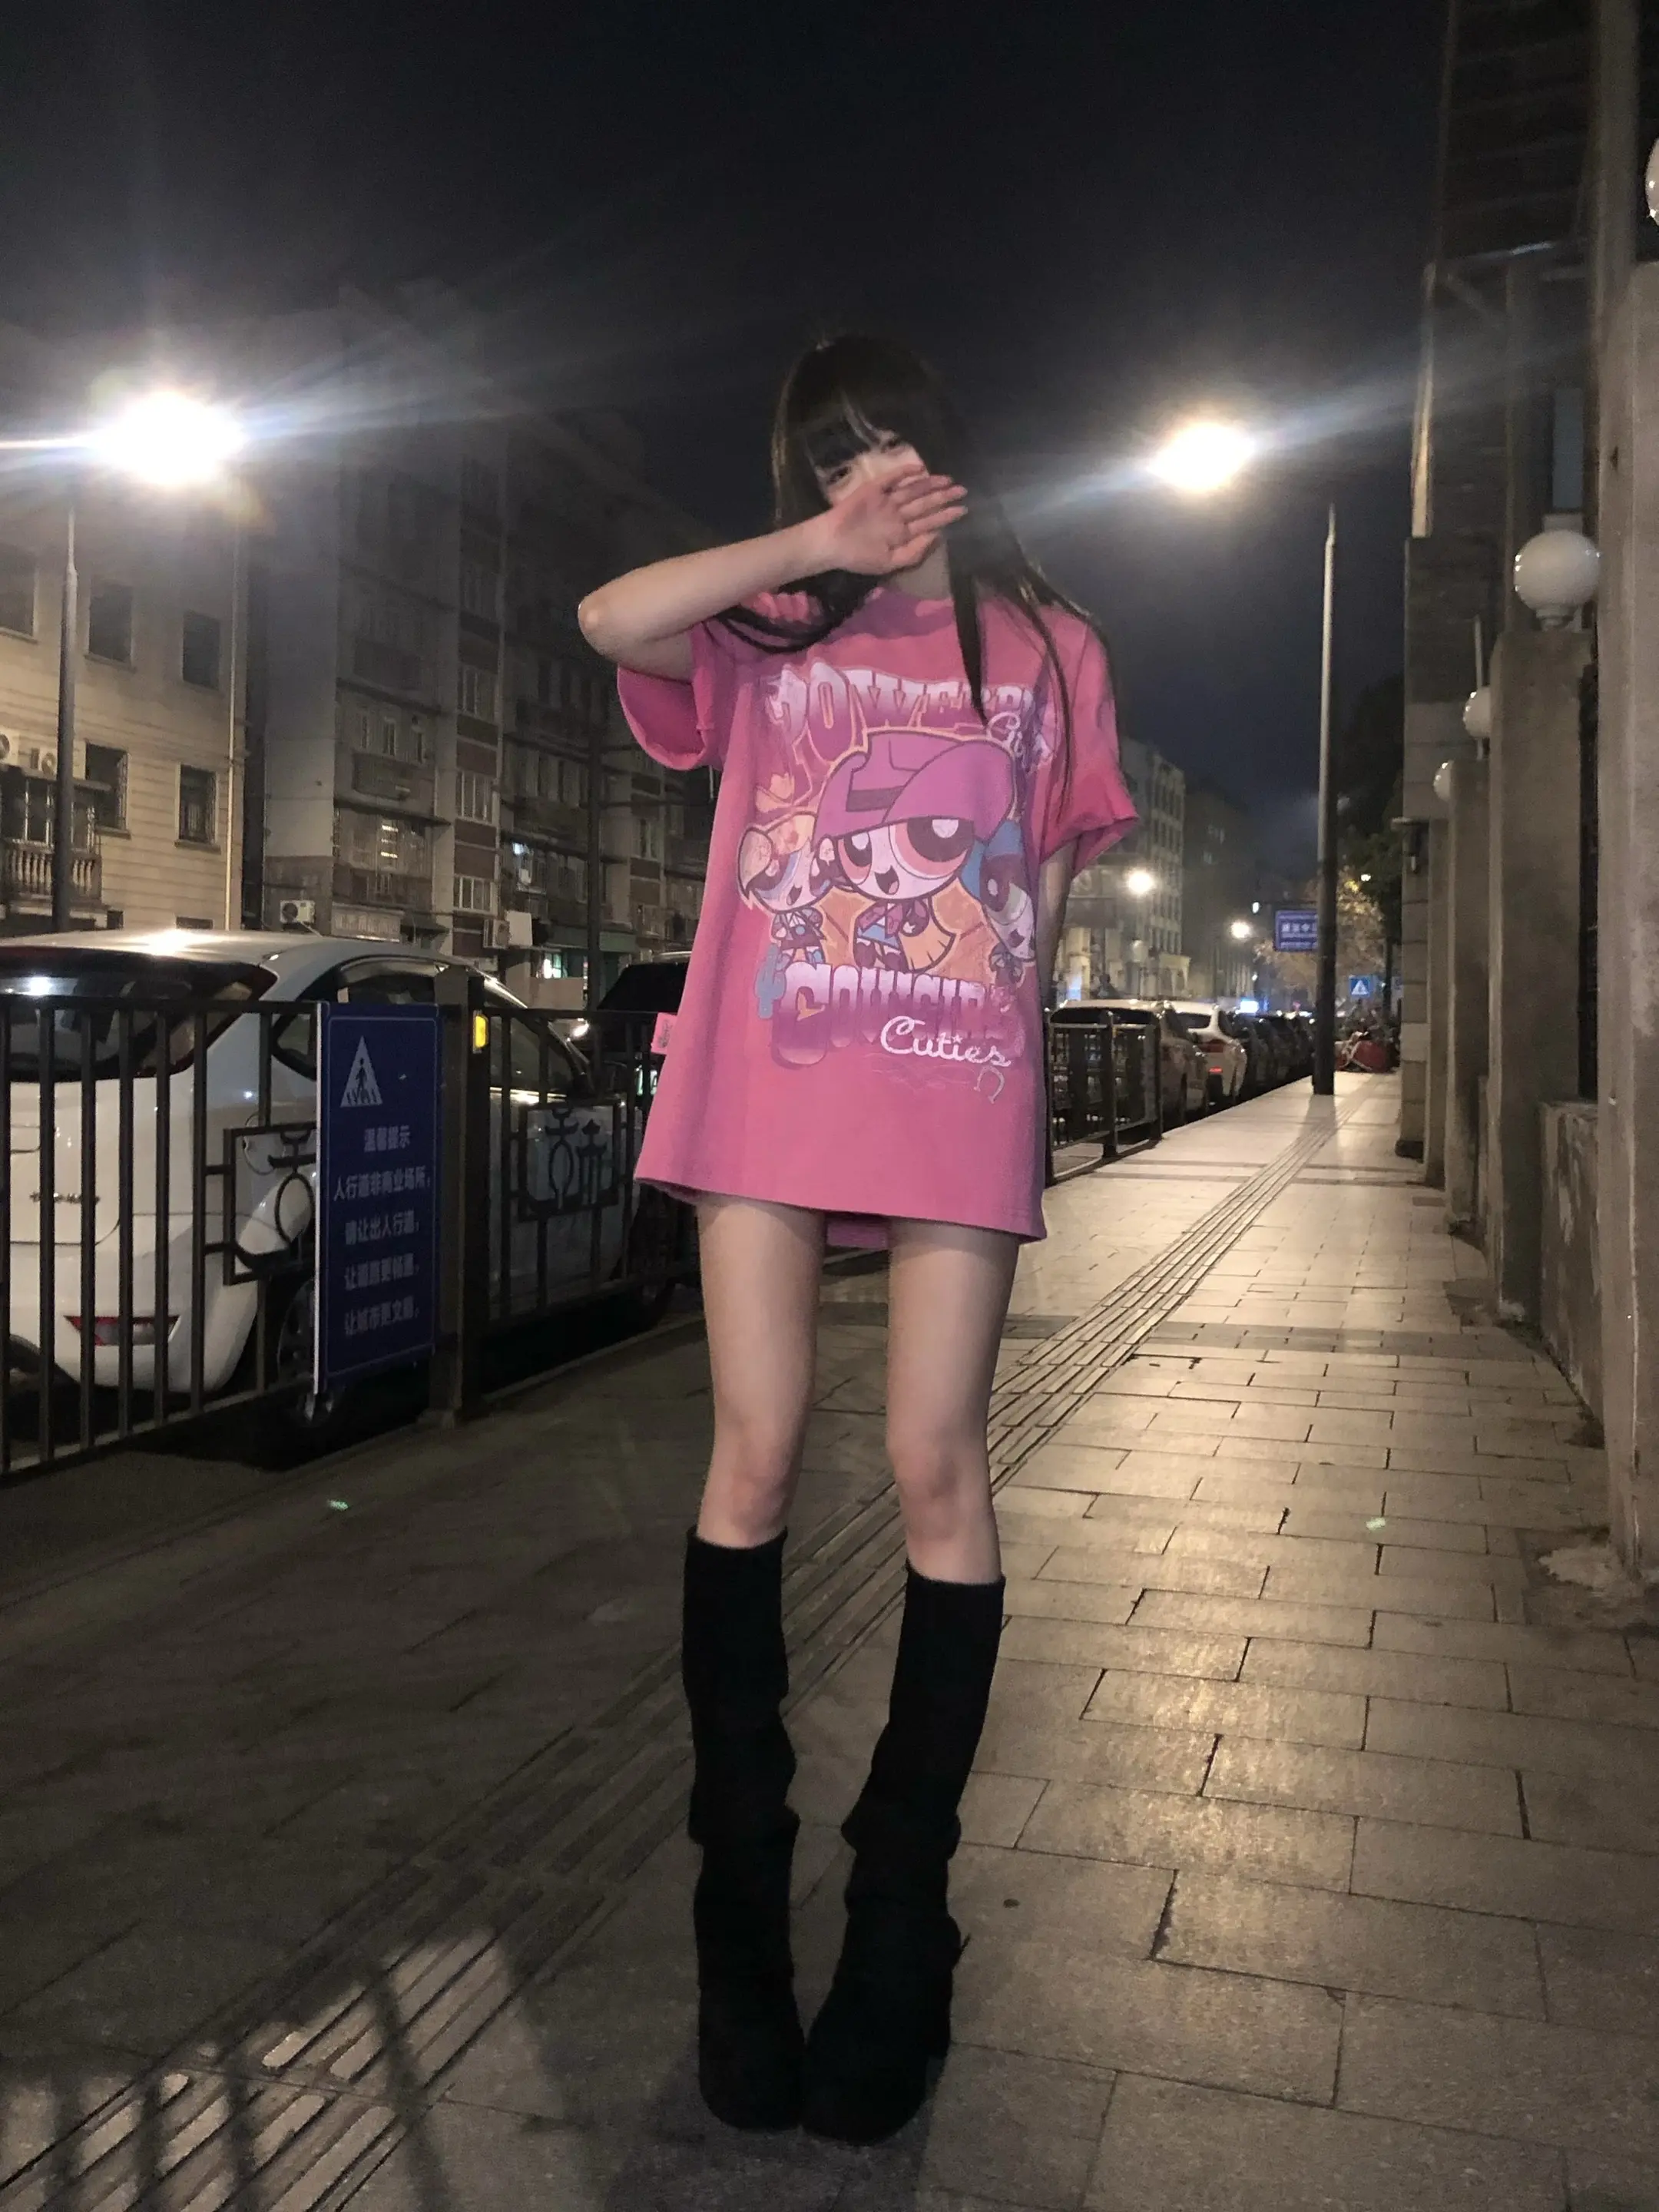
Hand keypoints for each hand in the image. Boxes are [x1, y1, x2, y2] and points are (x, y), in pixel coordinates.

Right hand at [798, 469, 967, 576]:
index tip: (963, 510)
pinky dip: (904, 473)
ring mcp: (887, 501)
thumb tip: (937, 537)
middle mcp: (898, 515)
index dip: (946, 515)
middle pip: (925, 503)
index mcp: (903, 533)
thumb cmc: (858, 557)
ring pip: (913, 490)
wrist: (831, 544)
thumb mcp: (890, 562)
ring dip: (930, 484)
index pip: (929, 522)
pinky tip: (919, 469)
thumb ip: (914, 552)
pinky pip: (892, 479)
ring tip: (948, 481)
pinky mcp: (874, 490)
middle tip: (963, 491)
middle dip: (944, 497)